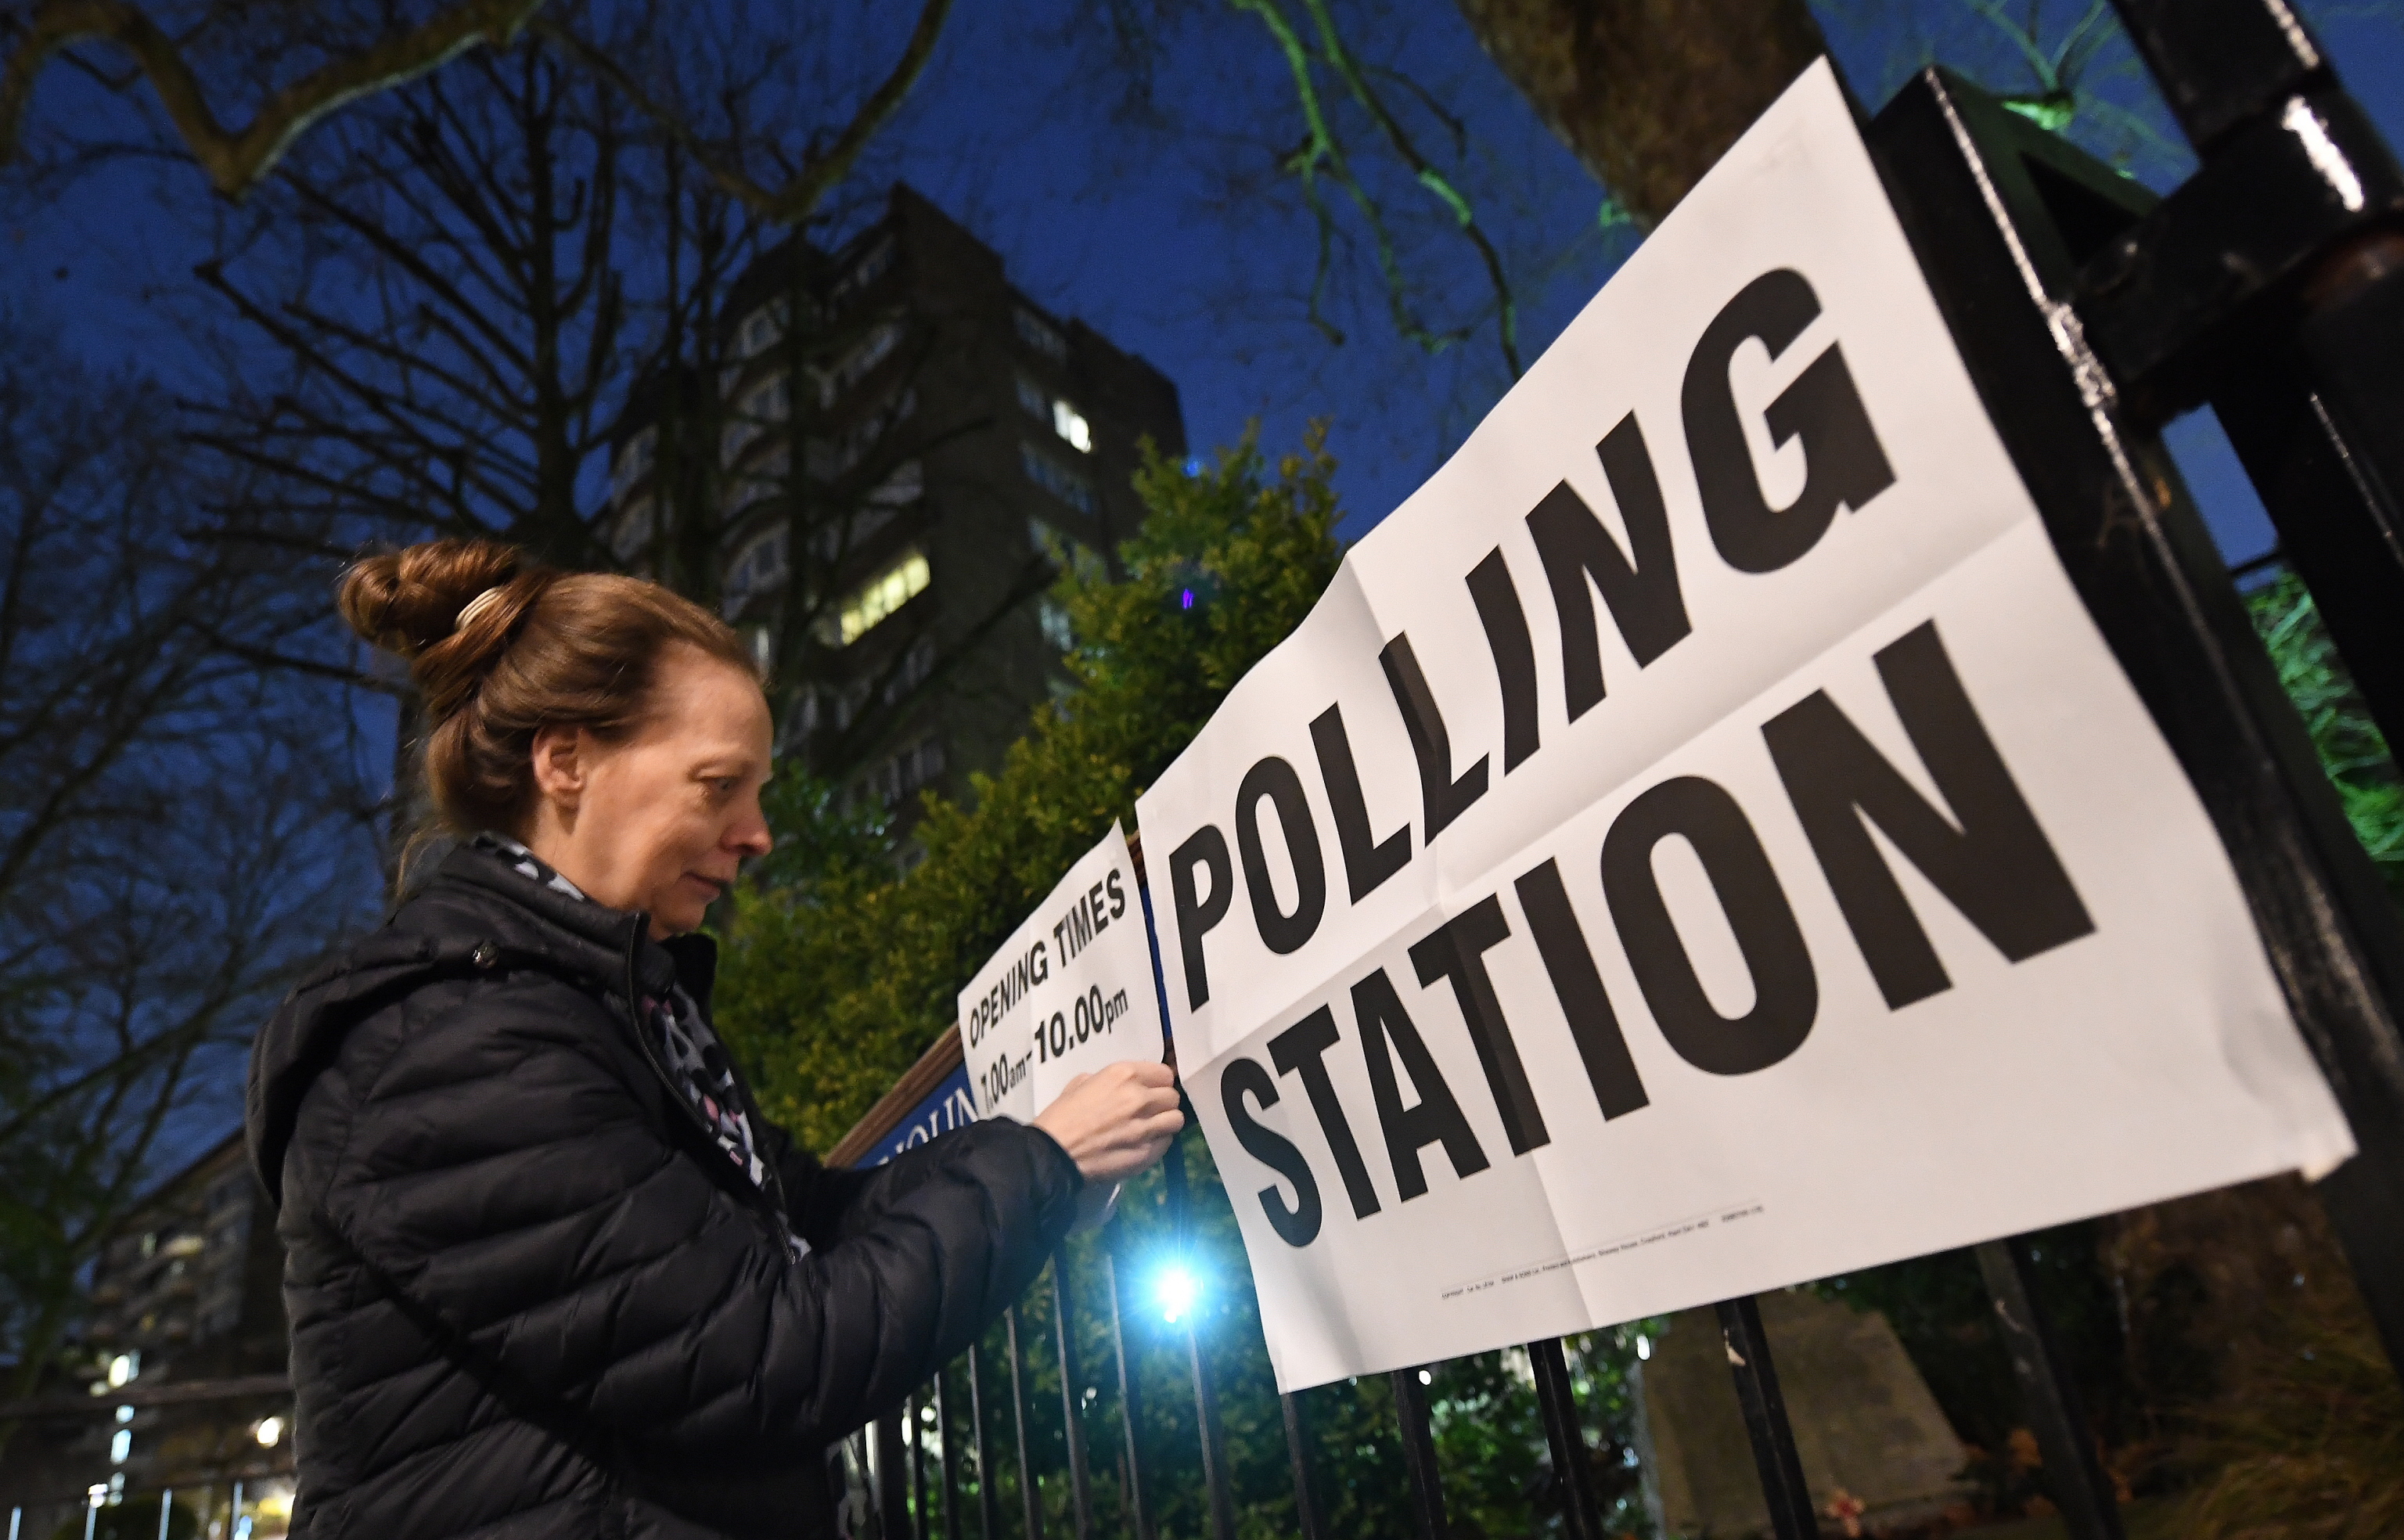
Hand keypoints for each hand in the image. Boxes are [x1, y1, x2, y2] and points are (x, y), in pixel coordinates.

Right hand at [1032, 1060, 1183, 1186]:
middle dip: (1163, 1102)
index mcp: (1124, 1075)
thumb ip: (1106, 1080)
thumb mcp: (1080, 1083)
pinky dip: (1160, 1142)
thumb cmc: (1061, 1116)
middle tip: (1149, 1111)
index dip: (1158, 1082)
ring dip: (1166, 1122)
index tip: (1150, 1090)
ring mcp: (1146, 1126)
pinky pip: (1167, 1142)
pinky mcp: (1147, 1152)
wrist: (1054, 1153)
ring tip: (1152, 1127)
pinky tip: (1145, 1143)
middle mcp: (1140, 1097)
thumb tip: (1119, 1086)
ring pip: (1177, 1119)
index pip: (1164, 1073)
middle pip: (1172, 1096)